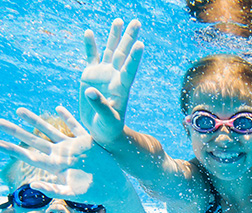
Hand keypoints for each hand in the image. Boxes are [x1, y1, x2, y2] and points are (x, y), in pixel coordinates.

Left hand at [0, 106, 124, 203]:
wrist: (115, 188)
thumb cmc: (95, 194)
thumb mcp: (73, 194)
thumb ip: (53, 189)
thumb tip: (32, 184)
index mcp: (54, 166)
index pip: (27, 155)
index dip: (10, 149)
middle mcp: (60, 154)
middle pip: (32, 140)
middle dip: (15, 131)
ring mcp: (73, 147)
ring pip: (49, 130)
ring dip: (34, 121)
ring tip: (18, 111)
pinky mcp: (87, 142)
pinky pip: (75, 126)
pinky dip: (67, 117)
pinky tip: (58, 108)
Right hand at [79, 19, 143, 145]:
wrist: (102, 131)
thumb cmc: (109, 129)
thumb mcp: (107, 120)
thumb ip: (100, 105)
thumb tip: (90, 91)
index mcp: (122, 87)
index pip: (129, 69)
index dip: (134, 58)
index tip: (141, 45)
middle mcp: (115, 77)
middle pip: (124, 54)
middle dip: (129, 38)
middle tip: (137, 22)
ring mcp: (103, 74)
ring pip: (111, 51)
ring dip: (114, 36)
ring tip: (119, 20)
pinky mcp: (91, 76)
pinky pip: (91, 57)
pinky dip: (90, 45)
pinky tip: (89, 32)